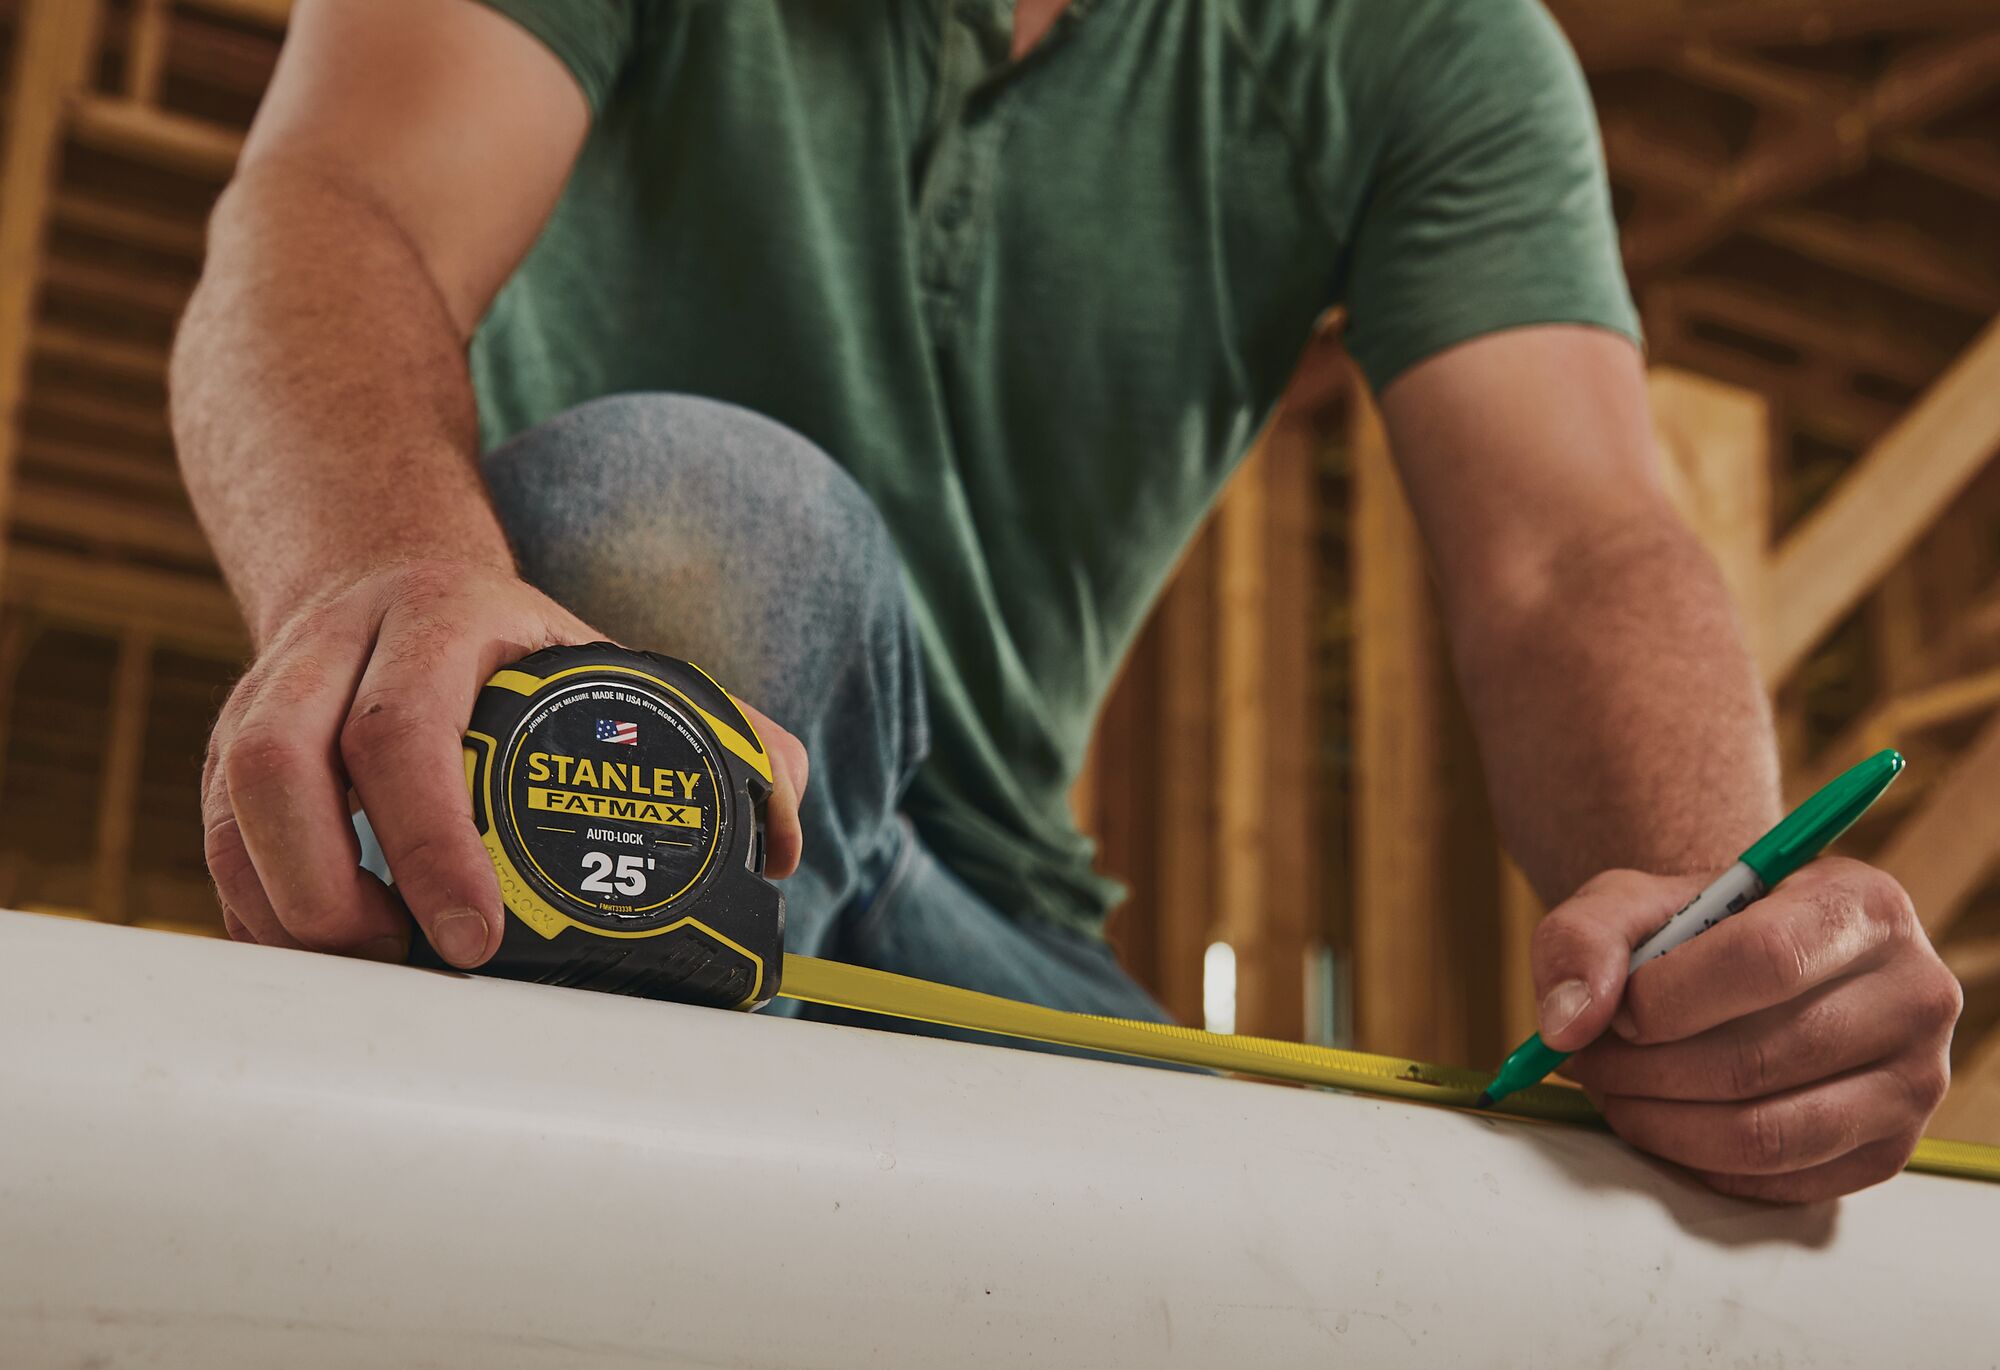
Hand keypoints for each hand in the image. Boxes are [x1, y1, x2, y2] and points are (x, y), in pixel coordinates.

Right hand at [203, 559, 807, 965]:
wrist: (393, 577)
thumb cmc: (526, 652)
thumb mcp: (616, 662)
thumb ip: (721, 733)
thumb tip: (784, 839)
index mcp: (439, 619)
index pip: (404, 728)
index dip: (430, 839)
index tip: (478, 938)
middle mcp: (333, 652)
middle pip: (278, 766)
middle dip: (332, 893)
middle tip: (414, 970)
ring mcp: (265, 700)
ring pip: (231, 812)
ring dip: (289, 915)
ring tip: (377, 975)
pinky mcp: (229, 756)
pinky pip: (218, 847)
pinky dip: (262, 920)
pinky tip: (332, 965)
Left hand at [1534, 861, 1961, 1203]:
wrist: (1748, 970)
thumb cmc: (1693, 930)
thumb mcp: (1627, 901)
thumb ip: (1582, 940)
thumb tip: (1570, 1023)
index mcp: (1863, 906)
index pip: (1766, 960)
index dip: (1667, 998)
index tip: (1615, 1011)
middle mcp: (1914, 993)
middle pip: (1758, 1059)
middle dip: (1644, 1069)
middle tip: (1587, 1060)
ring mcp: (1914, 1082)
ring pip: (1766, 1134)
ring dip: (1660, 1122)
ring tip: (1614, 1091)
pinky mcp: (1889, 1152)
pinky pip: (1777, 1181)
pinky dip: (1697, 1159)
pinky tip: (1663, 1119)